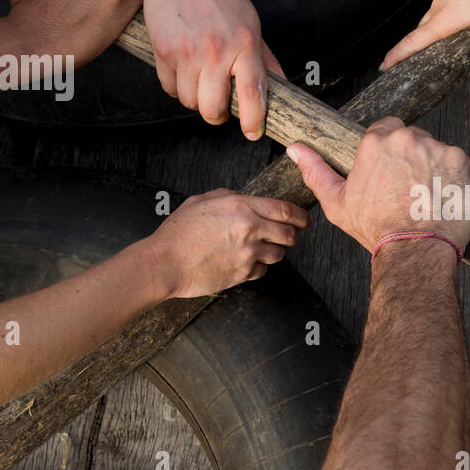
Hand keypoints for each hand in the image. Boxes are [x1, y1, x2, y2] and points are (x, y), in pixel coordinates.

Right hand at [141, 189, 309, 297]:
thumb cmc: (179, 231)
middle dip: (293, 235)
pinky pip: (263, 270)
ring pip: (279, 254)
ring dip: (275, 251)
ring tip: (261, 248)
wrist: (165, 262)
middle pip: (290, 234)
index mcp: (242, 207)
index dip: (301, 216)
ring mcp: (248, 253)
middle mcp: (250, 230)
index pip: (286, 210)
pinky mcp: (243, 273)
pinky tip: (245, 261)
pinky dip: (259, 267)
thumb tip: (245, 198)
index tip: (304, 219)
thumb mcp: (203, 200)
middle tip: (288, 235)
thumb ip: (229, 196)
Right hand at [144, 0, 281, 138]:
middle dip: (216, 115)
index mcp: (246, 45)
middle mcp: (218, 51)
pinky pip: (169, 87)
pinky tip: (183, 69)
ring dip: (194, 99)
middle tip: (219, 106)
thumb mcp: (251, 22)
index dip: (253, 121)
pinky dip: (176, 86)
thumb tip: (280, 86)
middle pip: (213, 109)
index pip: (253, 94)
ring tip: (200, 79)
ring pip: (189, 102)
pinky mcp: (164, 50)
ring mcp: (188, 52)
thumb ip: (263, 59)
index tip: (252, 132)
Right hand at [285, 118, 469, 252]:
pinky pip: (457, 161)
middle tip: (408, 188)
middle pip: (412, 138)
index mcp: (376, 141)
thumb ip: (316, 170)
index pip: (386, 128)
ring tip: (425, 195)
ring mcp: (436, 148)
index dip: (389, 151)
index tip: (392, 172)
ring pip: (435, 149)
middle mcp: (406, 138)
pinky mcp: (460, 161)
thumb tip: (296, 150)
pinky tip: (442, 196)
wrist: (414, 249)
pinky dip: (453, 176)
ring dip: (433, 166)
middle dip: (411, 158)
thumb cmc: (377, 228)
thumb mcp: (337, 201)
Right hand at [380, 0, 469, 71]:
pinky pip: (442, 6)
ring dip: (429, 32)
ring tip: (434, 46)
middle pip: (419, 31)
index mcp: (444, 18)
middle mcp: (439, 6)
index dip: (396, 55)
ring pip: (431, 18)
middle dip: (411, 48)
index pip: (413, 41)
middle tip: (405, 63)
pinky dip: (443, 18)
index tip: (384, 66)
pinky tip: (458, 21)